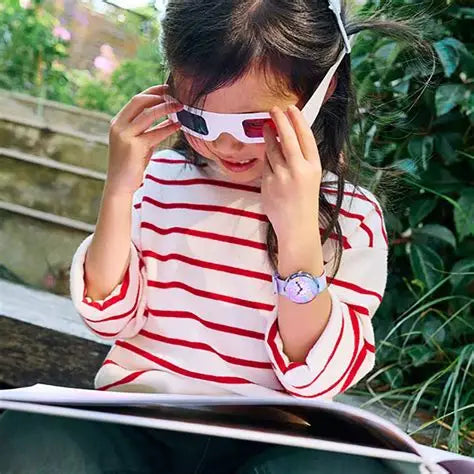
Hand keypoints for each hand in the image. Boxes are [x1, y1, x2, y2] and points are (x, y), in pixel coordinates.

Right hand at [106, 84, 182, 194]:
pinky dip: (167, 128)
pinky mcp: (133, 147)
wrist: (120, 185)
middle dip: (159, 94)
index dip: (153, 91)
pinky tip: (178, 125)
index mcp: (118, 122)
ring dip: (166, 108)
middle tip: (175, 93)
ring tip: (180, 106)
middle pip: (139, 101)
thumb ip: (149, 130)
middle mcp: (118, 126)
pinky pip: (154, 133)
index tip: (168, 88)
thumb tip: (169, 120)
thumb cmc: (131, 164)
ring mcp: (124, 135)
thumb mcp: (140, 143)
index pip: (136, 100)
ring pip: (147, 114)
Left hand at [262, 105, 321, 245]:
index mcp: (313, 167)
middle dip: (280, 120)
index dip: (298, 120)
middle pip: (288, 138)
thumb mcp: (311, 178)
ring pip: (272, 150)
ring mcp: (281, 177)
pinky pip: (265, 166)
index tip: (291, 108)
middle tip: (273, 109)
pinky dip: (266, 161)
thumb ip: (301, 160)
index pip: (305, 137)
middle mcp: (298, 170)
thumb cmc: (305, 202)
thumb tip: (287, 139)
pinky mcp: (268, 184)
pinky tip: (269, 161)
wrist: (296, 227)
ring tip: (267, 128)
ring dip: (269, 137)